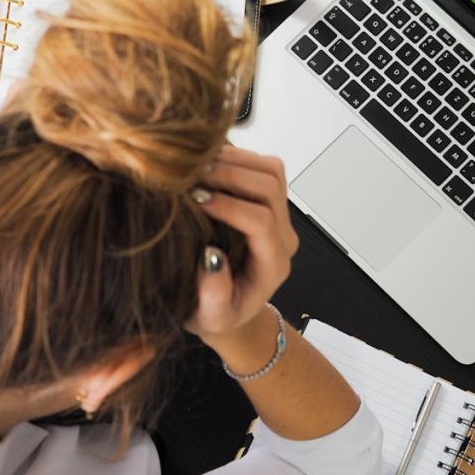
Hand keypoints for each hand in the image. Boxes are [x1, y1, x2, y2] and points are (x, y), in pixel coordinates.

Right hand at [184, 146, 298, 344]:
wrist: (228, 308)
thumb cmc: (217, 314)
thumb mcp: (210, 318)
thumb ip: (213, 297)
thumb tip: (211, 258)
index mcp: (272, 264)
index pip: (261, 222)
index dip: (229, 206)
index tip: (196, 200)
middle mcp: (282, 236)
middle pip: (270, 187)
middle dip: (231, 175)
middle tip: (192, 175)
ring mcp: (278, 215)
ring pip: (271, 170)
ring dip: (234, 160)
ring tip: (197, 165)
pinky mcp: (268, 201)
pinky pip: (262, 166)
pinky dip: (235, 157)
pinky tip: (205, 164)